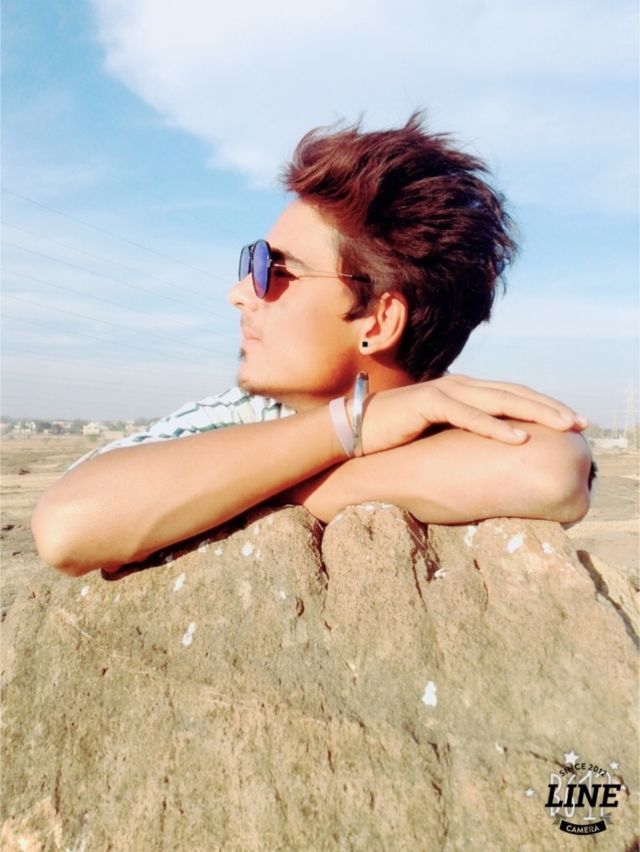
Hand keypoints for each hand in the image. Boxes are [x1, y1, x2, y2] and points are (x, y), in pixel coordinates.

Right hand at [348, 374, 587, 455]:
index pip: (511, 394)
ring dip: (534, 412)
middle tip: (581, 422)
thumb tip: (488, 452)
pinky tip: (519, 437)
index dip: (543, 404)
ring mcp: (443, 391)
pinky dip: (495, 426)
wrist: (353, 430)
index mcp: (463, 391)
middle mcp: (458, 385)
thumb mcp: (437, 432)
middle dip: (550, 406)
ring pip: (499, 399)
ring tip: (562, 425)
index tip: (571, 420)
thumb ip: (462, 432)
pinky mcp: (428, 403)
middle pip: (514, 392)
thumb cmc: (395, 436)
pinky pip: (468, 415)